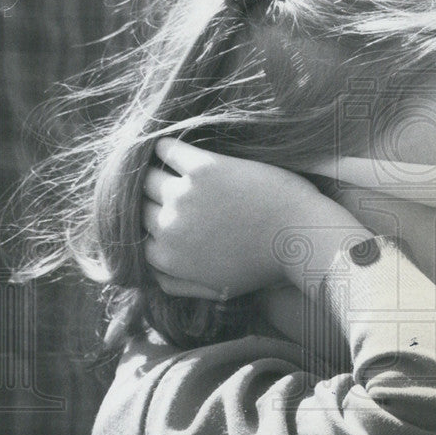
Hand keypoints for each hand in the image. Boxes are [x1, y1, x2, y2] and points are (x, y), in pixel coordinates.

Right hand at [142, 138, 370, 298]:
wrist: (301, 239)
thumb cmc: (264, 265)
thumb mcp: (217, 288)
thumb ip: (177, 283)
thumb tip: (149, 272)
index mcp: (168, 260)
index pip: (134, 237)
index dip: (143, 223)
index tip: (152, 211)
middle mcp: (168, 228)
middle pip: (138, 205)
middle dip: (145, 196)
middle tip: (153, 183)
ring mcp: (184, 196)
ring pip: (146, 176)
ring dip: (151, 169)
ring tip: (161, 164)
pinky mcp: (204, 168)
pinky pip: (167, 149)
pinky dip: (165, 146)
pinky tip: (172, 147)